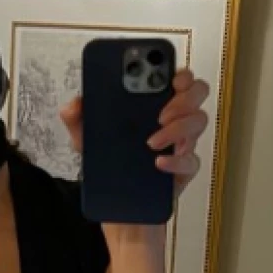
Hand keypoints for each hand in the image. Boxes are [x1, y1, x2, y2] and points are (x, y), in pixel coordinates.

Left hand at [60, 68, 209, 196]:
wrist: (111, 199)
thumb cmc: (106, 159)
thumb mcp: (86, 136)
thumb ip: (77, 118)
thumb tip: (73, 105)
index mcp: (152, 103)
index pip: (175, 78)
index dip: (180, 72)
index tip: (172, 76)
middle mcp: (173, 119)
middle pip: (197, 95)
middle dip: (184, 99)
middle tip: (160, 114)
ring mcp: (181, 143)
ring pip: (198, 123)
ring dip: (178, 129)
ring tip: (152, 142)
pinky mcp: (182, 170)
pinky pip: (192, 161)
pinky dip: (177, 161)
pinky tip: (159, 162)